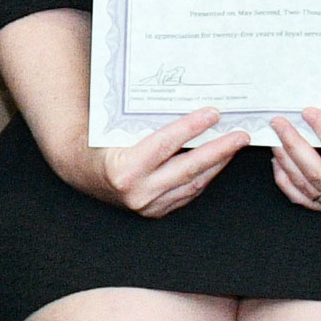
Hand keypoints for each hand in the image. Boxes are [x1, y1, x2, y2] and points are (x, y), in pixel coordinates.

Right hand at [51, 103, 249, 216]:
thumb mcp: (116, 130)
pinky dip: (203, 176)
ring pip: (193, 183)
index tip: (213, 114)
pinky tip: (215, 163)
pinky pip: (187, 193)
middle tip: (240, 135)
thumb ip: (147, 125)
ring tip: (233, 146)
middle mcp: (137, 192)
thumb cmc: (98, 143)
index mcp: (123, 169)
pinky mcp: (155, 211)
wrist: (80, 171)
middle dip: (218, 149)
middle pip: (188, 167)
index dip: (192, 127)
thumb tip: (185, 109)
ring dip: (216, 163)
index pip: (165, 144)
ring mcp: (147, 205)